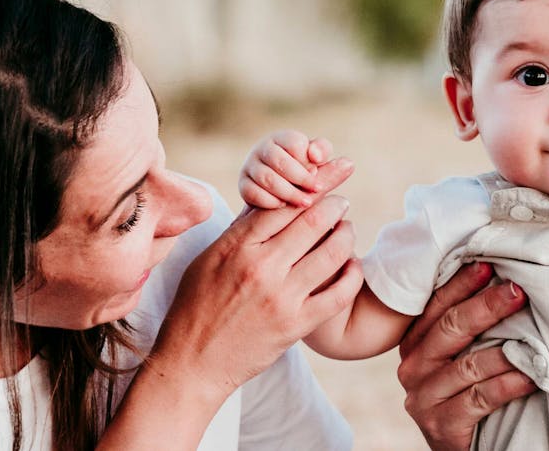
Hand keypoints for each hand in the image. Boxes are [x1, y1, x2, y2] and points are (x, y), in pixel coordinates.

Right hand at [148, 158, 361, 400]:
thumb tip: (266, 201)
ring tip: (348, 230)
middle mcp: (261, 268)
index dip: (306, 191)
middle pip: (312, 221)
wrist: (194, 363)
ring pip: (332, 253)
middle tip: (341, 203)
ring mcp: (282, 297)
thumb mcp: (207, 260)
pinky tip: (353, 266)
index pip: (281, 205)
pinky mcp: (297, 325)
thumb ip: (239, 232)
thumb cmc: (195, 308)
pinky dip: (353, 275)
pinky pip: (339, 294)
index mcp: (236, 247)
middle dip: (334, 206)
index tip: (319, 186)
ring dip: (347, 235)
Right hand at [239, 129, 336, 208]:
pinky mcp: (243, 184)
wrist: (280, 185)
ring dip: (288, 193)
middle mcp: (262, 149)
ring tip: (304, 202)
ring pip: (267, 178)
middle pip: (280, 162)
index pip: (294, 144)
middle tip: (315, 191)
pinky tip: (284, 206)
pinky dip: (270, 201)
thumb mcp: (315, 156)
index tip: (318, 176)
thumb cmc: (303, 166)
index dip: (308, 162)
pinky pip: (252, 193)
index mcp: (282, 138)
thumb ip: (321, 150)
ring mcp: (250, 166)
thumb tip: (315, 156)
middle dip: (301, 179)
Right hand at [396, 263, 535, 450]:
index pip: (436, 306)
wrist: (459, 447)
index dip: (461, 284)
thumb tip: (502, 281)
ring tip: (532, 339)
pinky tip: (530, 377)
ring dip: (504, 351)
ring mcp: (423, 397)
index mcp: (415, 343)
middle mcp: (412, 367)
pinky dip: (508, 385)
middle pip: (450, 330)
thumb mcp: (458, 357)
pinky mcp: (440, 424)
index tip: (490, 265)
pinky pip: (479, 398)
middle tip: (517, 292)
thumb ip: (467, 328)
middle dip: (486, 307)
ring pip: (467, 366)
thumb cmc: (465, 391)